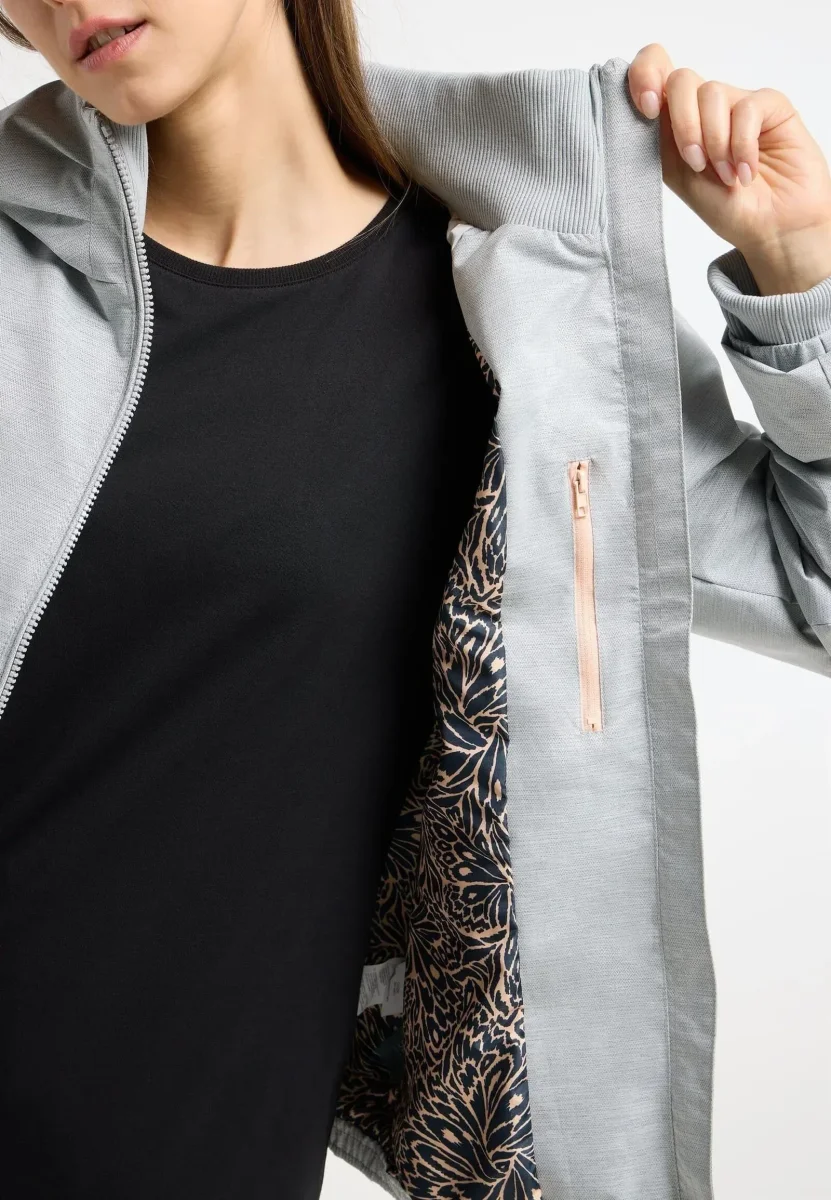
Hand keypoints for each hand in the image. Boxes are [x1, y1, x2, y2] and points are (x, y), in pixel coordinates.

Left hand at [628, 43, 830, 293]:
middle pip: (682, 79)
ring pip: (712, 92)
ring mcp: (737, 103)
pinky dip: (742, 145)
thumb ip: (657, 139)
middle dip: (683, 123)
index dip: (645, 75)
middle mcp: (705, 107)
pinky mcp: (770, 106)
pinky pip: (747, 107)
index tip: (647, 109)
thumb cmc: (724, 207)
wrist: (769, 228)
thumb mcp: (677, 175)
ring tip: (726, 177)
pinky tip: (746, 172)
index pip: (654, 71)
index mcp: (675, 121)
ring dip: (714, 142)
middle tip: (695, 163)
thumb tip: (637, 105)